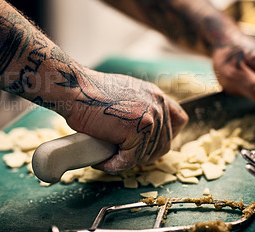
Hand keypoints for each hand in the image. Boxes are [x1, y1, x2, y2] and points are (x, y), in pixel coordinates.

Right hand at [64, 67, 187, 174]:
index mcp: (156, 95)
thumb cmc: (89, 92)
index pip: (179, 120)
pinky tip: (102, 162)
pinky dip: (114, 166)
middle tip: (123, 156)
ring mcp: (149, 118)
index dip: (166, 136)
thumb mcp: (125, 94)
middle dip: (144, 155)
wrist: (75, 89)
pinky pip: (129, 161)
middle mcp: (157, 105)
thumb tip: (140, 131)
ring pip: (145, 155)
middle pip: (164, 144)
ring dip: (126, 161)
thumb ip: (139, 109)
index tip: (150, 144)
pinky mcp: (136, 131)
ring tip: (107, 157)